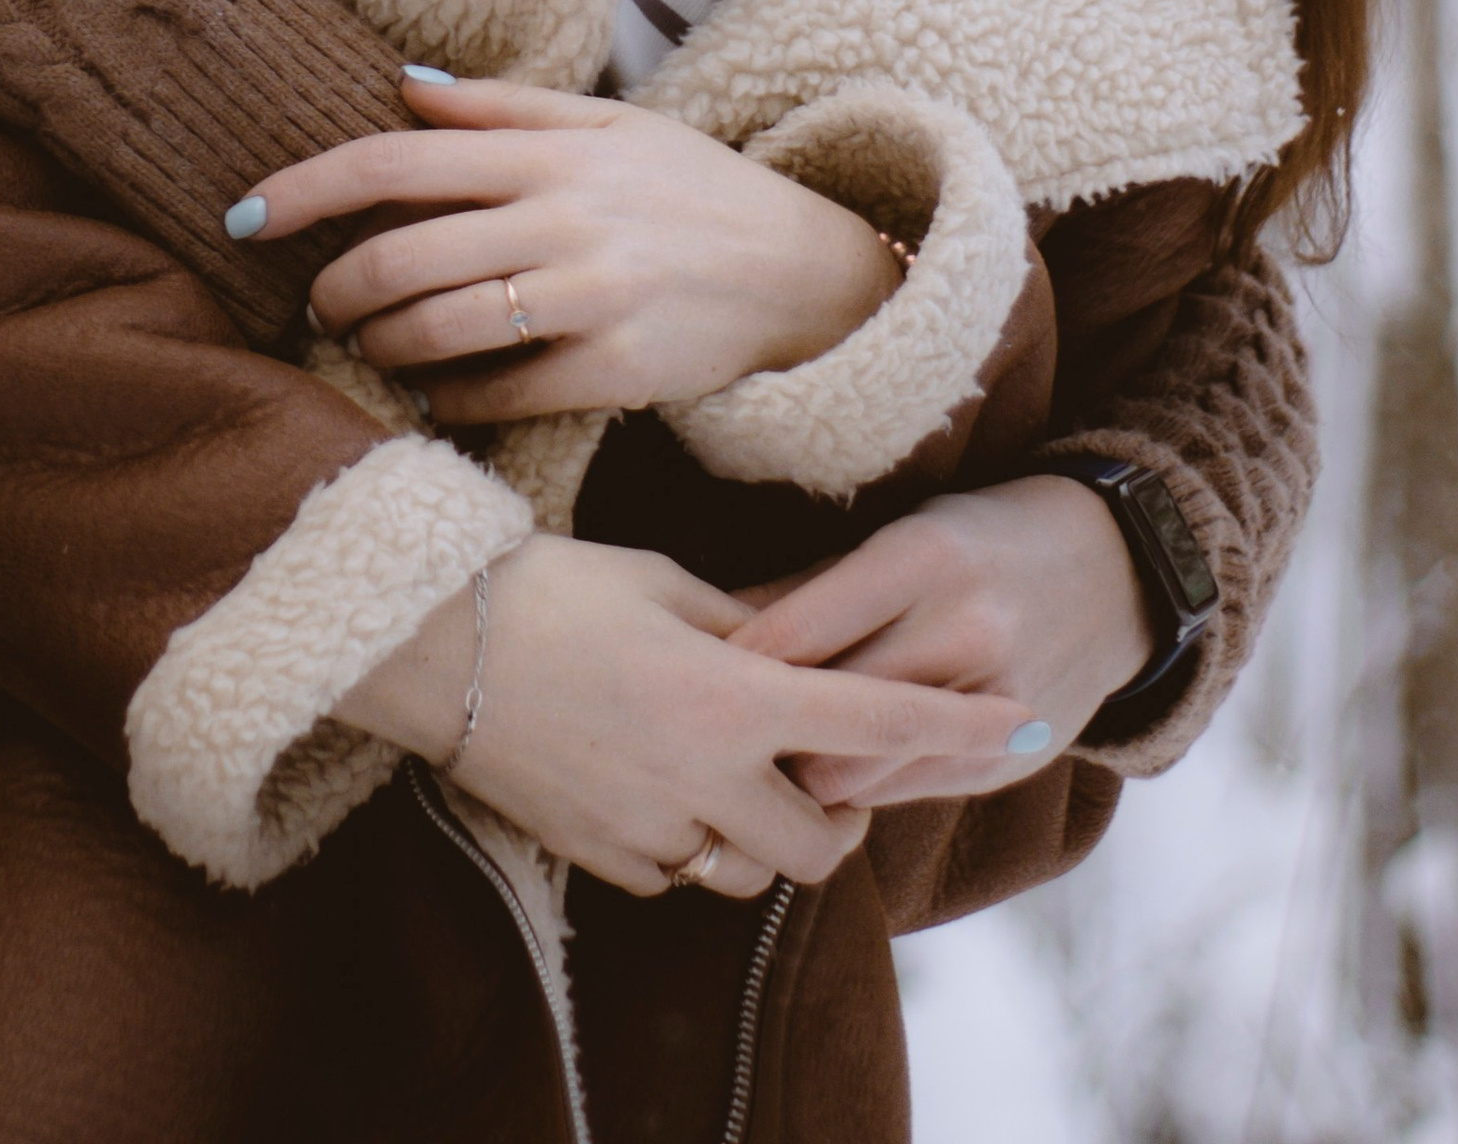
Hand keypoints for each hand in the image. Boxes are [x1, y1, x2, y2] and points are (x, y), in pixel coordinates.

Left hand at [234, 73, 901, 421]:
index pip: (396, 161)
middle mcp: (563, 219)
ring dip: (381, 348)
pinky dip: (448, 401)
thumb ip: (504, 107)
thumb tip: (405, 86)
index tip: (243, 216)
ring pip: (438, 333)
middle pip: (400, 258)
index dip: (306, 188)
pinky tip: (436, 395)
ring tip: (371, 346)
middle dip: (335, 290)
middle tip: (320, 304)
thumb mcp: (609, 124)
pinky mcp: (617, 370)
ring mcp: (590, 298)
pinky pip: (499, 395)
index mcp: (549, 153)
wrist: (804, 269)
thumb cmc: (692, 190)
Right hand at [332, 533, 1041, 897]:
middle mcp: (706, 774)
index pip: (875, 718)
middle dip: (841, 811)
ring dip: (764, 831)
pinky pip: (680, 874)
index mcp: (732, 693)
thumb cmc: (552, 586)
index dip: (955, 725)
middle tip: (823, 764)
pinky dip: (691, 842)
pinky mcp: (605, 858)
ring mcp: (653, 827)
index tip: (1022, 722)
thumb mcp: (663, 583)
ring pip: (753, 870)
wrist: (435, 644)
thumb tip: (801, 644)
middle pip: (825, 838)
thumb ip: (746, 625)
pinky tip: (659, 783)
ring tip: (735, 770)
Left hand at [729, 477, 1158, 804]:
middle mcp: (963, 632)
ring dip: (811, 772)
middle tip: (721, 732)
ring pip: (862, 775)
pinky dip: (867, 787)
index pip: (801, 632)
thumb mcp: (902, 534)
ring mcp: (996, 705)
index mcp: (922, 558)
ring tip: (771, 757)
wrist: (1115, 573)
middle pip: (825, 717)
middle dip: (767, 733)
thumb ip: (812, 586)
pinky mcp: (1014, 760)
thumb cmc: (981, 541)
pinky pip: (910, 794)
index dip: (735, 666)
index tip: (689, 680)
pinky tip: (841, 767)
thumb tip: (713, 628)